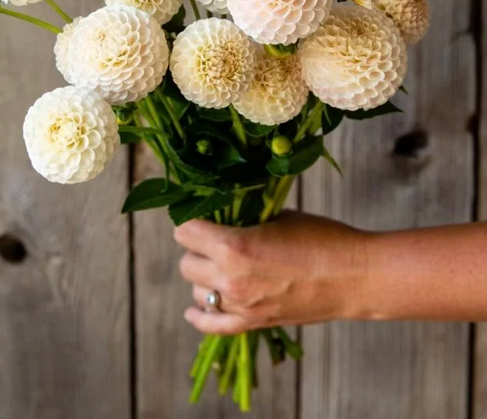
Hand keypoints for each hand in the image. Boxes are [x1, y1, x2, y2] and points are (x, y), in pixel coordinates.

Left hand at [174, 210, 368, 334]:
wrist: (354, 276)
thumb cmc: (321, 237)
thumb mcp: (278, 216)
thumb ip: (245, 218)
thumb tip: (223, 214)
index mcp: (234, 245)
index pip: (185, 232)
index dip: (192, 222)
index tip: (201, 218)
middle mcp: (229, 278)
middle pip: (186, 263)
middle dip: (198, 249)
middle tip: (216, 240)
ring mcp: (240, 306)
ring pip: (197, 291)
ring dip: (205, 277)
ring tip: (224, 265)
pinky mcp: (252, 324)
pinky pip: (211, 326)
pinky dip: (200, 316)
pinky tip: (195, 308)